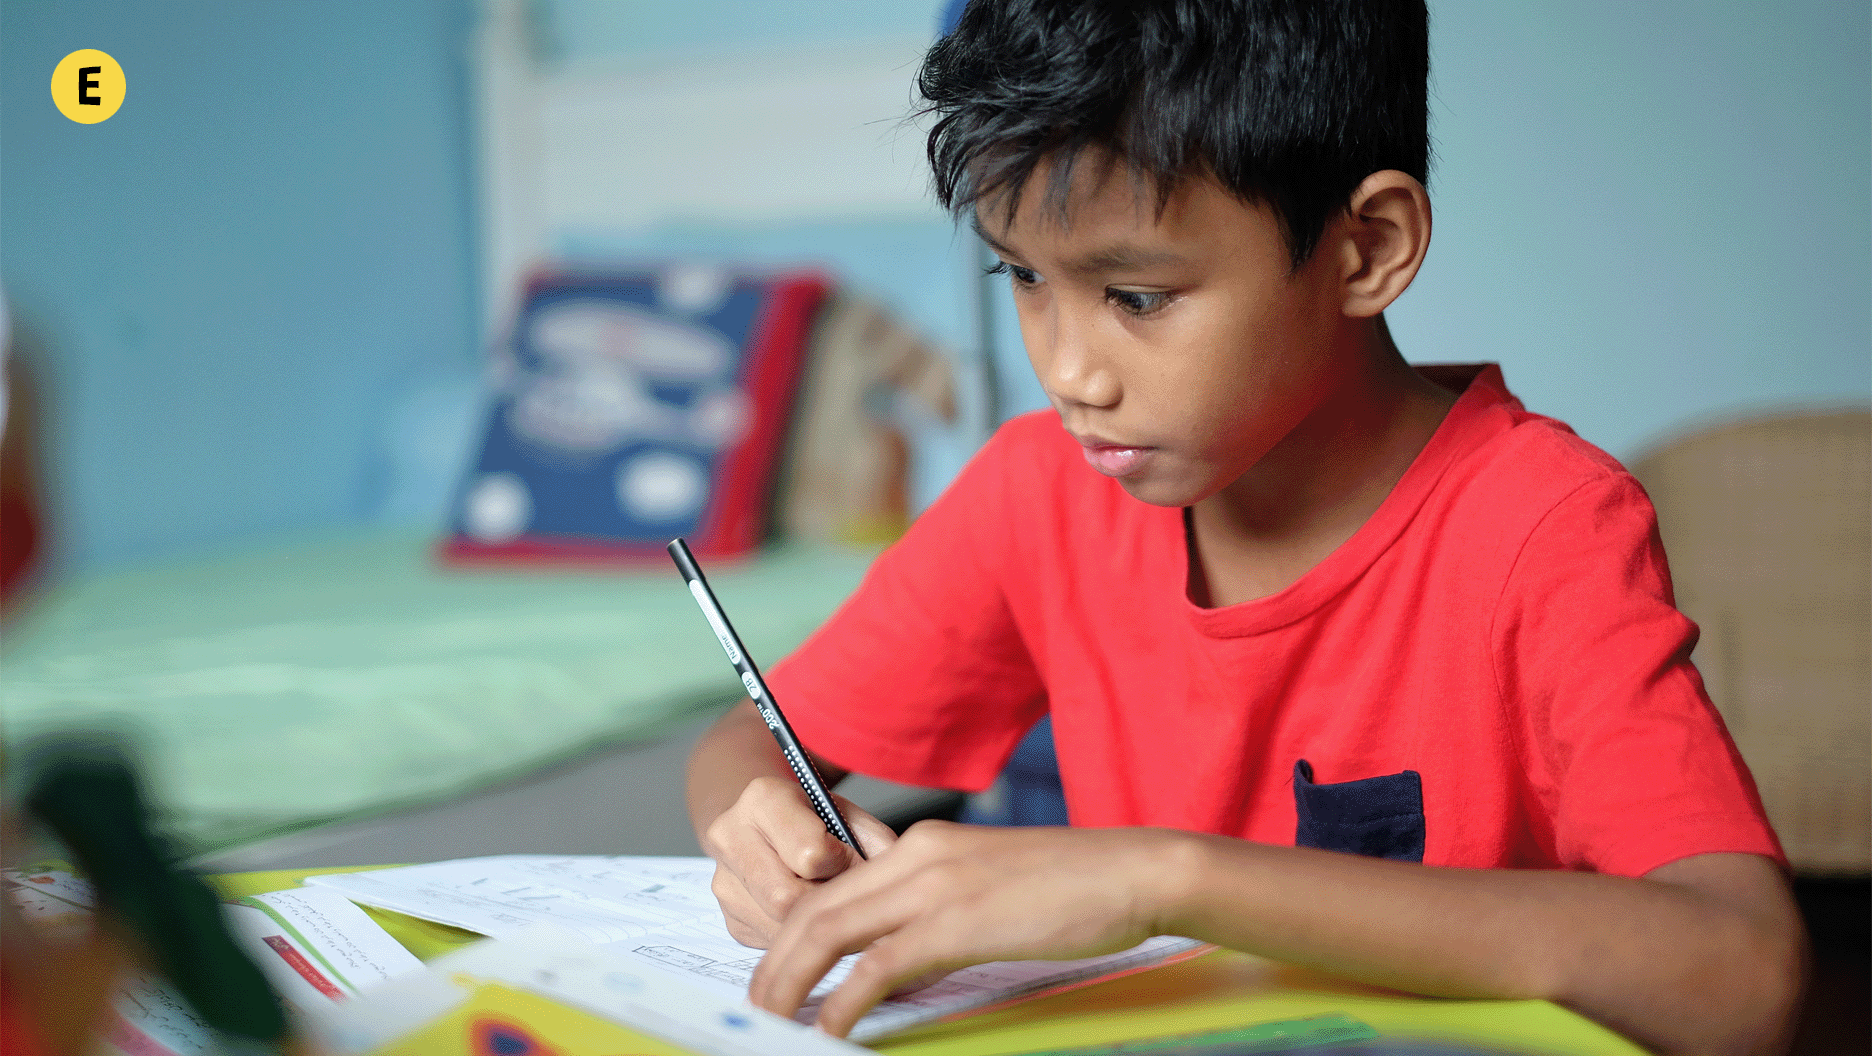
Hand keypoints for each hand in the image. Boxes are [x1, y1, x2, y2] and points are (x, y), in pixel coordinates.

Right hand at [700, 775, 896, 947]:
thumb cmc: (815, 819)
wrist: (767, 823)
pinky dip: (801, 936)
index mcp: (764, 798)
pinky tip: (811, 914)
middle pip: (788, 898)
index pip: (811, 854)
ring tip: (833, 903)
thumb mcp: (849, 815)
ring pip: (779, 927)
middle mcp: (730, 836)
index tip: (851, 857)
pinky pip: (773, 944)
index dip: (843, 863)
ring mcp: (723, 882)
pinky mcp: (730, 919)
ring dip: (816, 925)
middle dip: (827, 902)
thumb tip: (896, 889)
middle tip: (849, 893)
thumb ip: (875, 843)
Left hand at [747, 820, 1185, 1037]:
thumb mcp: (989, 888)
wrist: (1132, 872)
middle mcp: (916, 855)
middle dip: (774, 963)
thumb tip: (907, 959)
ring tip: (768, 1022)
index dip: (791, 936)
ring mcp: (934, 885)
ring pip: (830, 932)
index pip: (833, 889)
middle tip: (753, 1008)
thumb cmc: (1074, 887)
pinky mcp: (956, 921)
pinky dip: (843, 1002)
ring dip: (789, 983)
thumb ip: (942, 909)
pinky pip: (878, 966)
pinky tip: (828, 1030)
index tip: (776, 975)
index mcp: (922, 845)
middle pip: (815, 910)